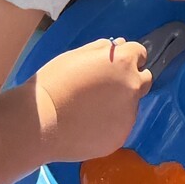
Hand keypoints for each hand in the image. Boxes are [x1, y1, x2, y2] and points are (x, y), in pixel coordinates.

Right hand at [31, 35, 152, 165]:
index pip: (140, 53)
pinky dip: (109, 125)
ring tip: (89, 111)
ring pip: (131, 106)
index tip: (114, 66)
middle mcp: (132, 88)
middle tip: (106, 88)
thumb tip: (119, 45)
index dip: (127, 58)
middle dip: (130, 80)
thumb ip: (101, 49)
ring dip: (118, 104)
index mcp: (123, 63)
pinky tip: (87, 126)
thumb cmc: (53, 83)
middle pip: (144, 80)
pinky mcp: (120, 137)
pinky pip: (119, 127)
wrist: (40, 123)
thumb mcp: (76, 55)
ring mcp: (128, 115)